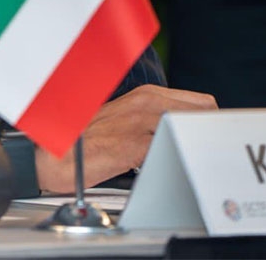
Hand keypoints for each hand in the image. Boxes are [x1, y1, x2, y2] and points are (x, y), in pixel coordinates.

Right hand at [34, 84, 215, 193]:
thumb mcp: (125, 119)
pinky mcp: (134, 145)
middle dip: (208, 133)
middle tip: (204, 152)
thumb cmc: (88, 140)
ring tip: (189, 161)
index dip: (209, 123)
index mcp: (147, 95)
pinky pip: (170, 151)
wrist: (55, 153)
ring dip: (194, 146)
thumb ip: (155, 119)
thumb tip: (184, 131)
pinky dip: (175, 161)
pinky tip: (168, 170)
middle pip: (204, 113)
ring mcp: (141, 122)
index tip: (210, 139)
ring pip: (190, 130)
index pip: (201, 103)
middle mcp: (147, 103)